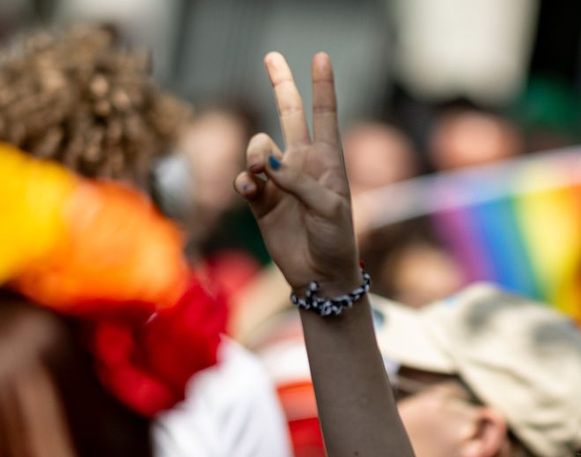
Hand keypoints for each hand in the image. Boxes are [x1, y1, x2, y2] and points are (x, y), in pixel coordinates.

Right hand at [235, 52, 360, 292]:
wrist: (321, 276)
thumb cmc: (336, 241)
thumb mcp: (328, 208)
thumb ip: (299, 180)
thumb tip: (266, 160)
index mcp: (327, 162)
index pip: (324, 116)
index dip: (322, 86)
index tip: (321, 57)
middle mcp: (302, 165)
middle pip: (289, 115)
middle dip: (282, 85)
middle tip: (271, 56)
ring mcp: (280, 182)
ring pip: (259, 147)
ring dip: (255, 152)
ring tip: (259, 171)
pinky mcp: (262, 202)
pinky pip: (246, 180)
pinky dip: (244, 180)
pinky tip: (250, 188)